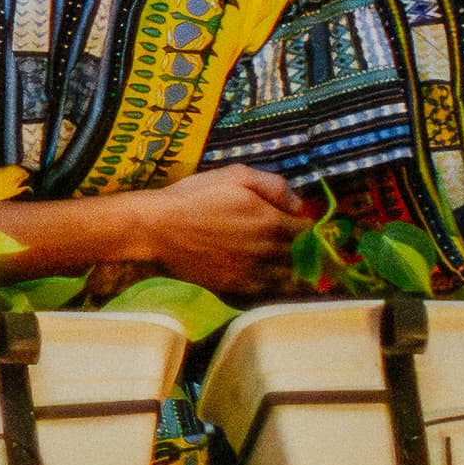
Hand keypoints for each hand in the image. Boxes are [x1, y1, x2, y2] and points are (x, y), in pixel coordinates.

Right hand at [120, 162, 310, 294]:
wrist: (157, 230)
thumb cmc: (195, 197)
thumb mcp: (236, 175)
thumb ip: (273, 185)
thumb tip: (297, 203)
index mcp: (272, 222)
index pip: (306, 230)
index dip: (303, 224)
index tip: (294, 220)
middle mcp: (268, 252)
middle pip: (298, 255)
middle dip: (296, 246)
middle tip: (285, 238)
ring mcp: (252, 273)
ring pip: (285, 276)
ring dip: (285, 266)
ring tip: (274, 257)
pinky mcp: (235, 288)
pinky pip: (264, 289)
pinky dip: (267, 281)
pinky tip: (256, 270)